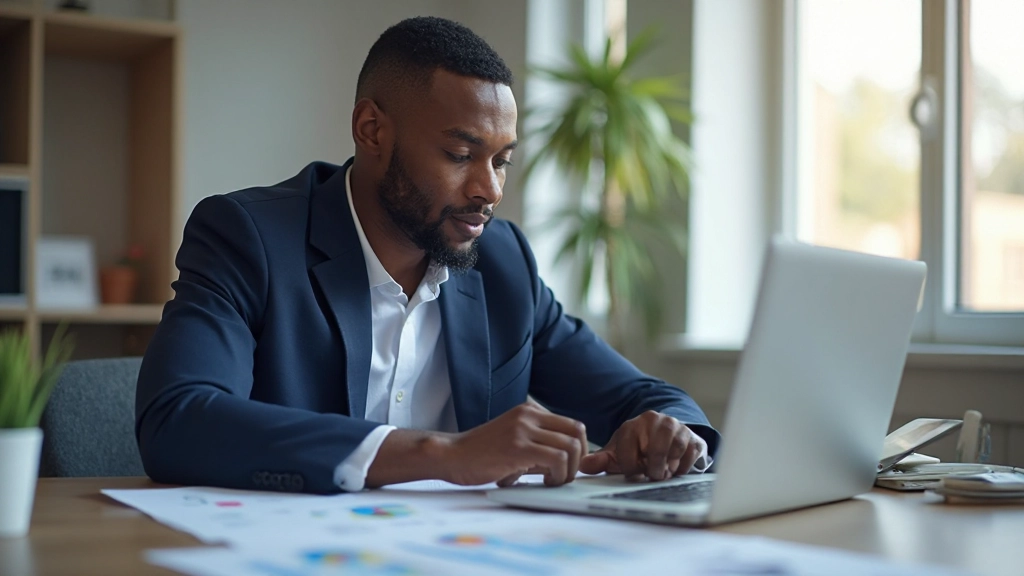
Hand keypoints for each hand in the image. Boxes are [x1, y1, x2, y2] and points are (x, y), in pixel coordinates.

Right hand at [442, 400, 587, 487]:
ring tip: (552, 480)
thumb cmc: (480, 453)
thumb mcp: (514, 437)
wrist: (452, 455)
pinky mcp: (518, 448)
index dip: (579, 449)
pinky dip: (558, 475)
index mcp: (529, 410)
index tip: (568, 466)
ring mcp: (523, 429)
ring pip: (570, 447)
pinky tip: (544, 482)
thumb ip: (538, 442)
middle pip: (578, 432)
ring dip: (568, 470)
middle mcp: (529, 415)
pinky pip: (556, 459)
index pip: (573, 424)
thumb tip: (567, 458)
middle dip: (579, 458)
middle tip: (565, 474)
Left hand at [579, 411, 699, 480]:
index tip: (633, 471)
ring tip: (663, 471)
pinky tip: (675, 467)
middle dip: (653, 469)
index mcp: (632, 425)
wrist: (666, 439)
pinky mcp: (692, 436)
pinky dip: (682, 466)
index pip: (628, 449)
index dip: (630, 467)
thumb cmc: (638, 450)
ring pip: (674, 450)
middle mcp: (654, 420)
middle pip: (656, 451)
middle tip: (651, 474)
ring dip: (668, 467)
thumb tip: (583, 466)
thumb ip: (601, 461)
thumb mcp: (618, 455)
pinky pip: (690, 454)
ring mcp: (675, 426)